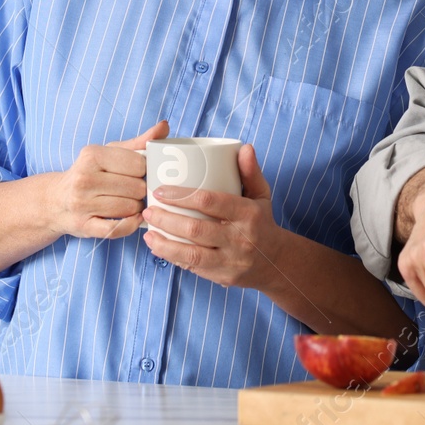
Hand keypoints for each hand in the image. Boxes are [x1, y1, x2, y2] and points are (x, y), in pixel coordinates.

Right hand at [44, 119, 164, 239]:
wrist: (56, 201)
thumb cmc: (90, 173)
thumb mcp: (110, 152)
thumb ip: (139, 142)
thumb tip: (163, 126)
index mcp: (92, 155)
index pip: (139, 164)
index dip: (144, 170)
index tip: (138, 173)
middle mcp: (84, 179)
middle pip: (137, 188)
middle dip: (140, 190)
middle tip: (133, 190)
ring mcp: (82, 204)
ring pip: (130, 208)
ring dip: (136, 208)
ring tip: (129, 202)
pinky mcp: (84, 226)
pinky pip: (118, 229)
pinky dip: (130, 225)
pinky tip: (131, 219)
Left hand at [141, 144, 285, 288]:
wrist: (276, 262)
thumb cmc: (262, 223)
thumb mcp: (262, 196)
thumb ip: (250, 172)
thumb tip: (244, 147)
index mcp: (247, 214)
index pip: (211, 201)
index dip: (182, 196)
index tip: (161, 190)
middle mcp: (239, 238)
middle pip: (196, 229)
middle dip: (166, 219)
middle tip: (148, 210)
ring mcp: (231, 260)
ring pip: (191, 253)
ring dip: (164, 243)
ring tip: (148, 233)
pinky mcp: (222, 276)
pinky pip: (193, 267)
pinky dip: (172, 257)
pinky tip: (158, 248)